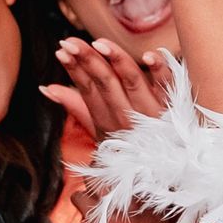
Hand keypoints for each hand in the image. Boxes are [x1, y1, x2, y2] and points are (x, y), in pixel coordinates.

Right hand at [44, 34, 174, 145]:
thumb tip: (48, 87)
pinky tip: (150, 55)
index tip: (61, 50)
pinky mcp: (174, 110)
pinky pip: (169, 88)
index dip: (74, 70)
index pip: (88, 90)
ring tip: (100, 43)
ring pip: (132, 81)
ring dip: (116, 61)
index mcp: (108, 121)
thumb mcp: (101, 131)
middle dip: (87, 60)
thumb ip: (77, 106)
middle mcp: (127, 116)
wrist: (166, 180)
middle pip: (105, 83)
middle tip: (69, 42)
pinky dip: (161, 71)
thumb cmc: (130, 149)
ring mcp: (151, 112)